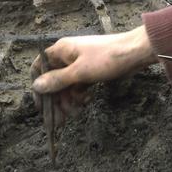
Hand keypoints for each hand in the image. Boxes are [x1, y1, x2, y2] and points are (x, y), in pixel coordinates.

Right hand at [30, 25, 155, 124]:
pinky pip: (78, 85)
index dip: (38, 86)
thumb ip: (57, 80)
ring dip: (68, 100)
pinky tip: (86, 101)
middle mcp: (67, 56)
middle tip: (59, 120)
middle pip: (54, 80)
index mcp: (61, 50)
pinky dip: (79, 95)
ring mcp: (79, 64)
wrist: (135, 53)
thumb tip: (36, 86)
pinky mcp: (90, 71)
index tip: (41, 105)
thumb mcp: (80, 72)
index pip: (39, 67)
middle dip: (56, 100)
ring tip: (75, 113)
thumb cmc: (106, 58)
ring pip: (67, 85)